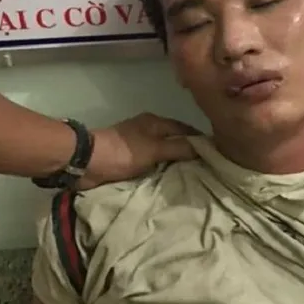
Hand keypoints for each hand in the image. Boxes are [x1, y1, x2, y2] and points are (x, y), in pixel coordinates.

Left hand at [80, 113, 200, 188]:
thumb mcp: (155, 149)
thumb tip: (205, 148)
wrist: (86, 162)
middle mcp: (149, 130)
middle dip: (190, 154)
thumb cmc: (122, 152)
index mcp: (156, 122)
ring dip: (176, 164)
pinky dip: (163, 171)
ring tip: (194, 178)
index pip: (186, 129)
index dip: (201, 141)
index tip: (217, 156)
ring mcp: (139, 145)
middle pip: (176, 141)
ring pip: (165, 154)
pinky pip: (154, 164)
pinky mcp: (130, 159)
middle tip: (208, 171)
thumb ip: (180, 147)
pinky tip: (173, 181)